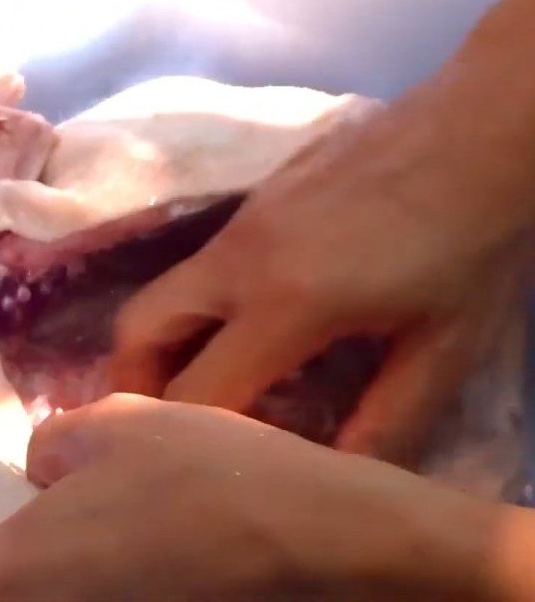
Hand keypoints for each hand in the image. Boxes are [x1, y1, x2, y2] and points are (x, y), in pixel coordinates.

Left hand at [0, 394, 500, 601]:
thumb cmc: (199, 467)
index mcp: (19, 563)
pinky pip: (74, 591)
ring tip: (40, 513)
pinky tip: (93, 526)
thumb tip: (39, 465)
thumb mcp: (115, 423)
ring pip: (32, 591)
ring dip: (17, 567)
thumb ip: (53, 443)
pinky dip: (62, 568)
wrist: (301, 531)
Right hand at [111, 86, 528, 464]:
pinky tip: (249, 321)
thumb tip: (340, 479)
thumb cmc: (469, 243)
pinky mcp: (254, 197)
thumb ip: (387, 424)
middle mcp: (238, 258)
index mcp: (284, 303)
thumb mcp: (443, 348)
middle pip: (137, 328)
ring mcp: (240, 220)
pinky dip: (199, 306)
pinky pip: (201, 264)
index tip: (204, 468)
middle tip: (164, 425)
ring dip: (165, 342)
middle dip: (134, 384)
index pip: (198, 390)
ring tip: (204, 379)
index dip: (191, 440)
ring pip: (164, 290)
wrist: (477, 132)